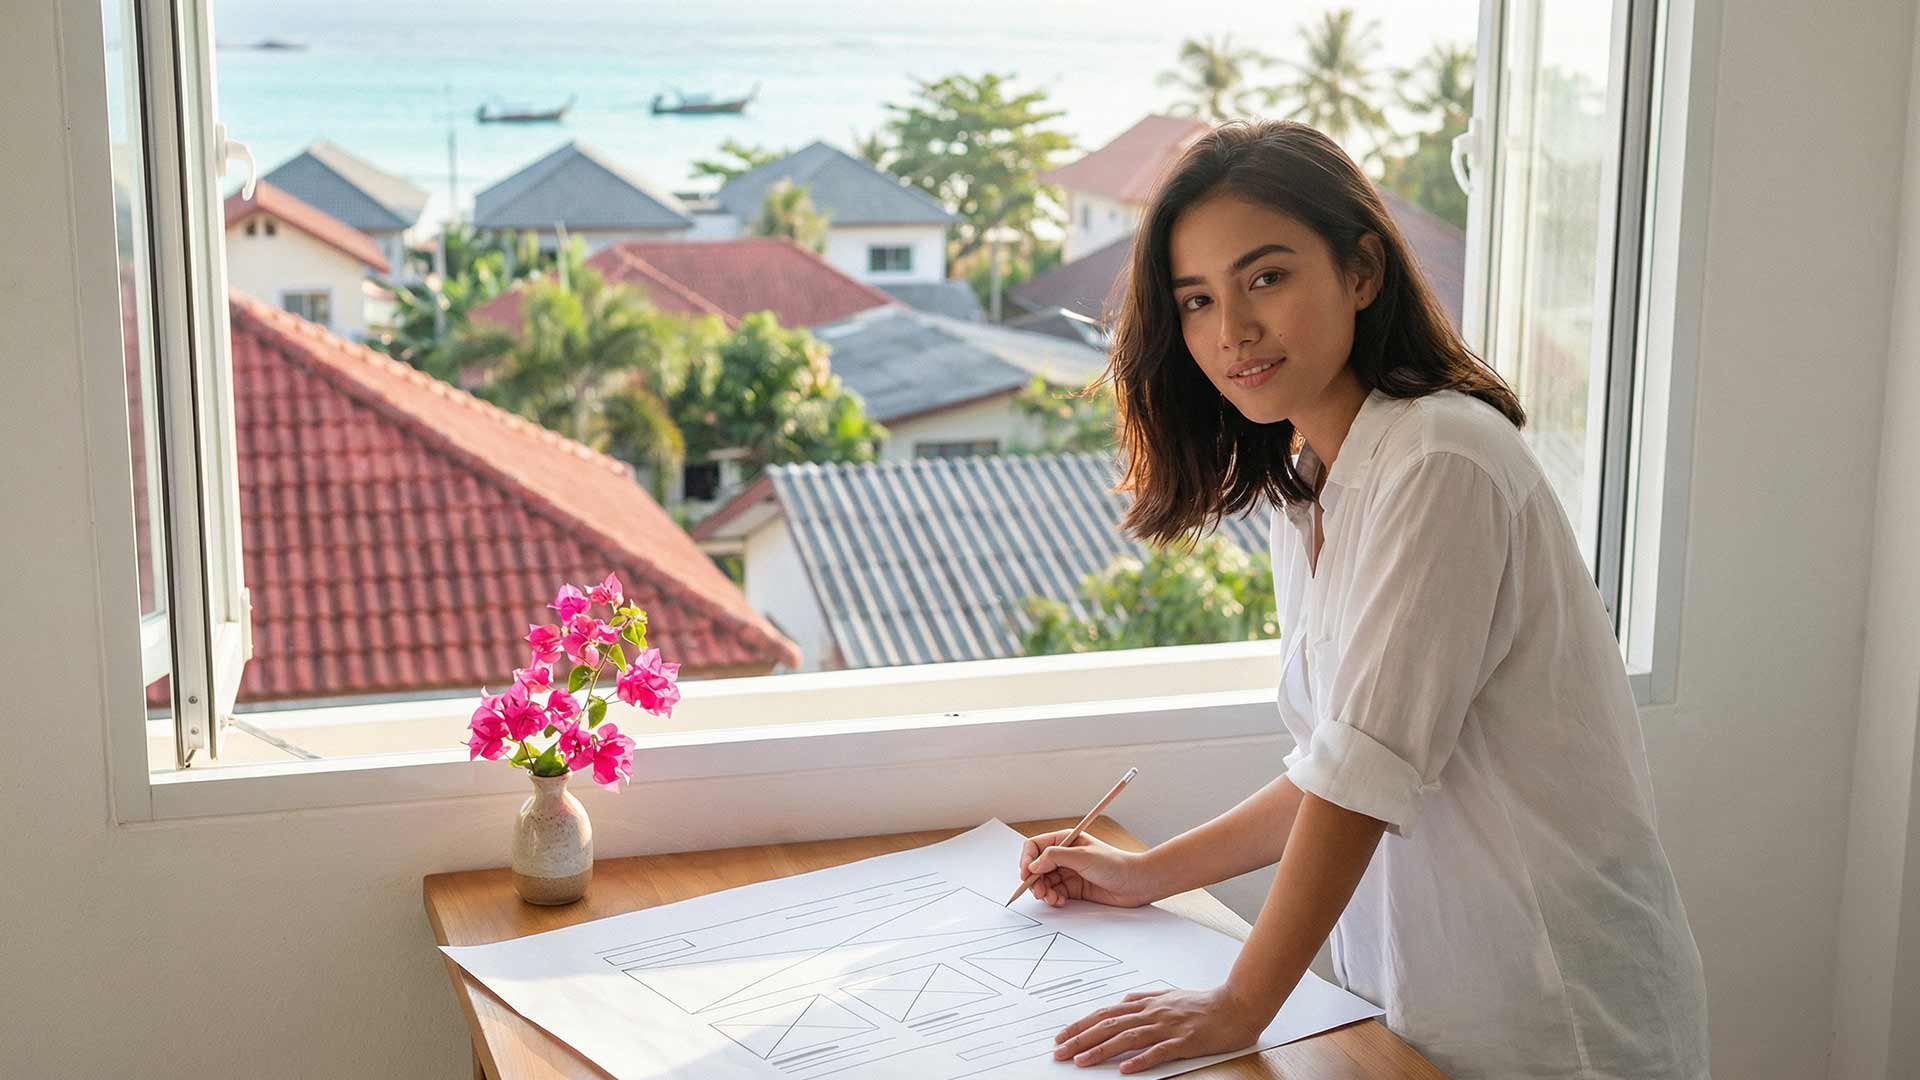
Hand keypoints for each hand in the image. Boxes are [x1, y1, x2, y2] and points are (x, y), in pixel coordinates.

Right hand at [1017, 830, 1160, 907]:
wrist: (1136, 883)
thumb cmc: (1115, 865)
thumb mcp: (1083, 857)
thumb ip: (1055, 857)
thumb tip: (1033, 864)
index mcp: (1065, 840)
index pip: (1035, 846)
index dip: (1027, 859)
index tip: (1026, 874)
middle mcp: (1064, 855)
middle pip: (1036, 866)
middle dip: (1034, 880)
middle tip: (1040, 892)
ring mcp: (1068, 872)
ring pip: (1044, 882)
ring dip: (1043, 891)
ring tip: (1052, 899)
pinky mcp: (1073, 888)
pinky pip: (1054, 893)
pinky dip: (1052, 898)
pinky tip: (1060, 901)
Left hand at [1051, 985, 1270, 1073]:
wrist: (1237, 1004)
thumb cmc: (1204, 1003)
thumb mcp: (1170, 994)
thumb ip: (1146, 996)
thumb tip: (1125, 999)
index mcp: (1147, 1003)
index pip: (1106, 1014)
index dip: (1081, 1025)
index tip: (1062, 1037)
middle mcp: (1153, 1012)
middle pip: (1109, 1025)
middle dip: (1081, 1039)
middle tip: (1059, 1052)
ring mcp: (1168, 1026)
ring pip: (1128, 1038)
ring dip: (1101, 1050)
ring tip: (1081, 1062)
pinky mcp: (1185, 1041)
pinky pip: (1159, 1051)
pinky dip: (1140, 1060)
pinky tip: (1124, 1069)